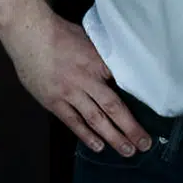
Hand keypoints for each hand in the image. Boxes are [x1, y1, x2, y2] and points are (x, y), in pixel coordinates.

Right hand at [3, 12, 151, 157]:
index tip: (152, 112)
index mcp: (99, 62)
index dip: (138, 99)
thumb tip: (120, 66)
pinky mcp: (54, 101)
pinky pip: (72, 122)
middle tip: (144, 143)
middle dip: (130, 128)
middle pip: (113, 107)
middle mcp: (86, 80)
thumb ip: (104, 57)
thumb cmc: (61, 33)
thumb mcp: (92, 40)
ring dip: (112, 137)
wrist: (30, 35)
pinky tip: (98, 145)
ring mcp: (69, 93)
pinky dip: (86, 135)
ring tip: (127, 150)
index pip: (124, 84)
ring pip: (95, 119)